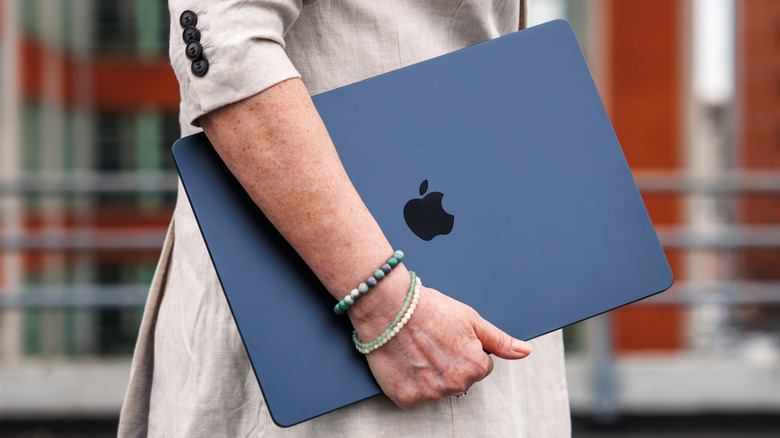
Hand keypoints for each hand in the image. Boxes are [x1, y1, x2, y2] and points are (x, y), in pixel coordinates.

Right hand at [355, 286, 531, 409]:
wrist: (390, 307)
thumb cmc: (428, 308)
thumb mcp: (471, 319)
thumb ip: (500, 340)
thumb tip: (524, 351)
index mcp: (475, 366)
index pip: (480, 367)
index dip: (464, 351)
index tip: (448, 339)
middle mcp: (455, 384)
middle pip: (459, 381)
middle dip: (448, 365)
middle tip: (431, 344)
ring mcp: (430, 394)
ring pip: (436, 390)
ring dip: (428, 376)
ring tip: (417, 351)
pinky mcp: (406, 398)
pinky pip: (413, 398)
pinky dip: (408, 384)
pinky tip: (406, 364)